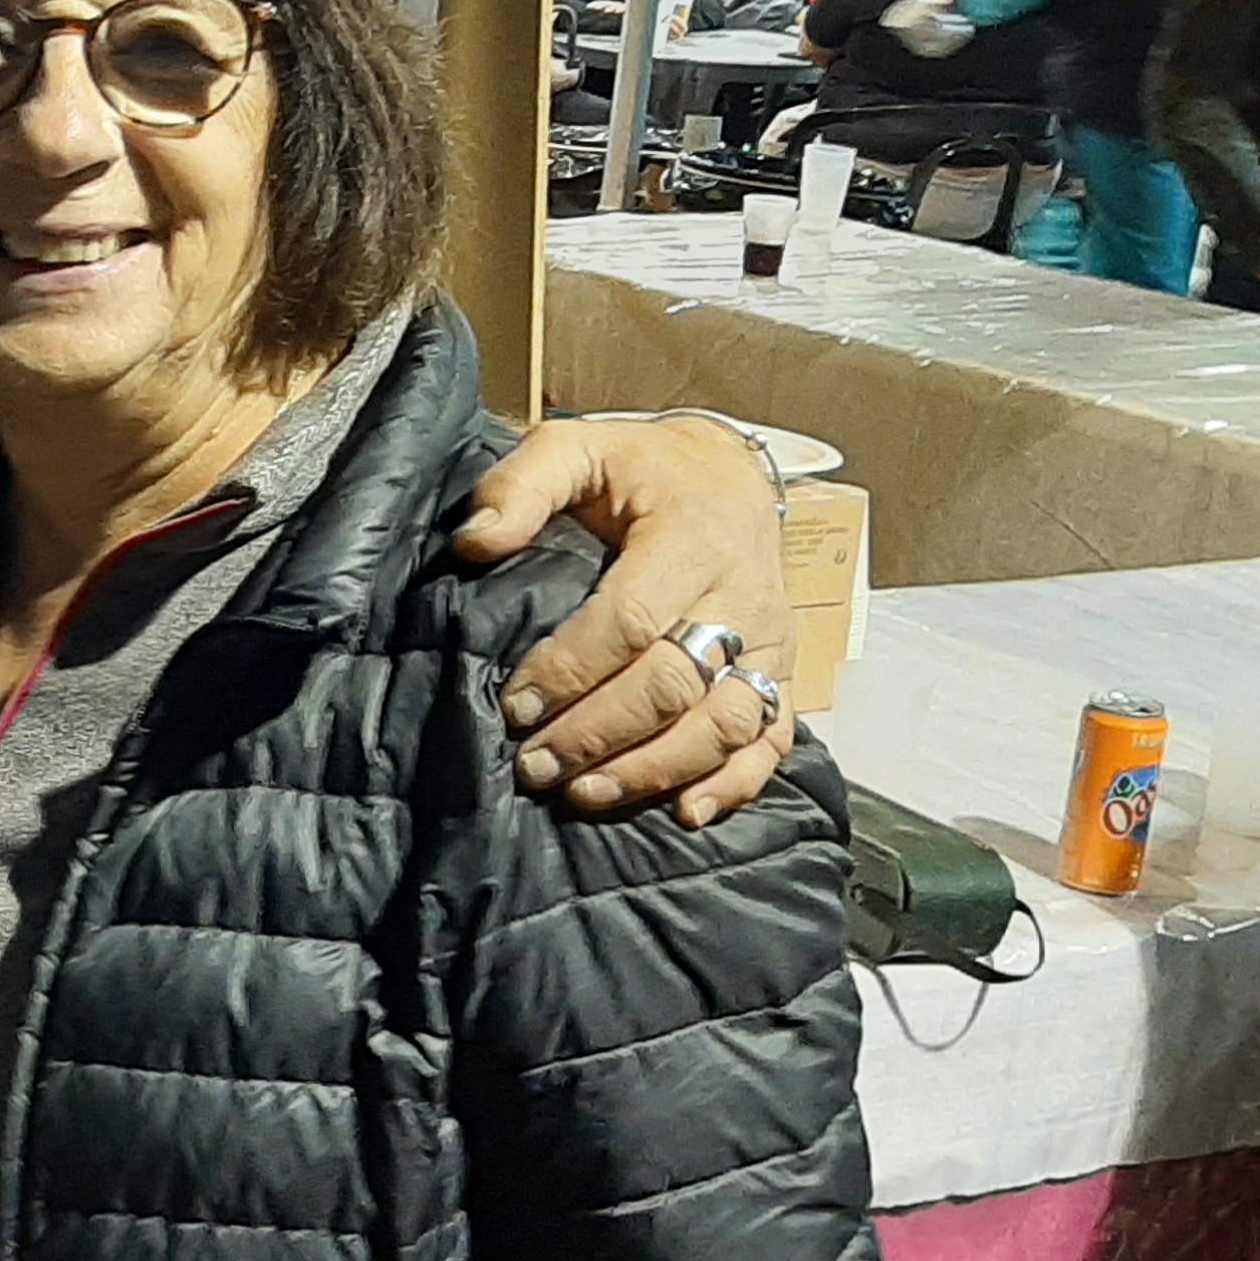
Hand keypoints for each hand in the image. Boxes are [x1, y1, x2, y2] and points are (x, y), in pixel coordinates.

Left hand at [454, 417, 799, 828]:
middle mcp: (742, 592)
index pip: (632, 619)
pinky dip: (736, 783)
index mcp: (690, 535)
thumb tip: (475, 541)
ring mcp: (771, 638)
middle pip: (674, 683)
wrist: (730, 474)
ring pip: (725, 722)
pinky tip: (687, 812)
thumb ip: (522, 485)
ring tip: (587, 793)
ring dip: (656, 768)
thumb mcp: (576, 448)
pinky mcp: (785, 670)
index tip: (517, 706)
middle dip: (600, 733)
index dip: (571, 669)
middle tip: (536, 766)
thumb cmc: (641, 469)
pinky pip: (771, 737)